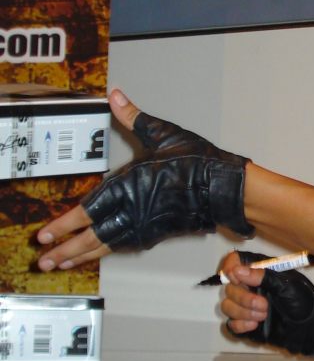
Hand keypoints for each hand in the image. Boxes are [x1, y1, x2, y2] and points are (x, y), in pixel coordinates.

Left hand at [36, 89, 252, 270]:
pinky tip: (96, 255)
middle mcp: (131, 210)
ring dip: (80, 257)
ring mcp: (143, 225)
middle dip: (64, 250)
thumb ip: (133, 117)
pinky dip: (104, 253)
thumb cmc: (197, 162)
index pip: (86, 211)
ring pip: (105, 247)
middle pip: (91, 237)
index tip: (44, 234)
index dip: (62, 225)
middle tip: (43, 261)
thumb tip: (116, 97)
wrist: (223, 186)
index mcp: (127, 187)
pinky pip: (123, 246)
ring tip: (61, 264)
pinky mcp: (155, 233)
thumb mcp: (162, 134)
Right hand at [220, 249, 313, 357]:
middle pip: (229, 287)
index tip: (236, 279)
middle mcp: (249, 285)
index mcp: (259, 270)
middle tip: (265, 305)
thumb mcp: (286, 285)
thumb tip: (237, 270)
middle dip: (244, 298)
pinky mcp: (244, 323)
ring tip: (264, 315)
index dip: (229, 267)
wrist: (310, 327)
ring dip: (243, 312)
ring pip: (227, 305)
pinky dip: (240, 325)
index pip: (234, 261)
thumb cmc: (303, 301)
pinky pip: (229, 324)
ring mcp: (245, 305)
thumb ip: (262, 276)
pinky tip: (255, 326)